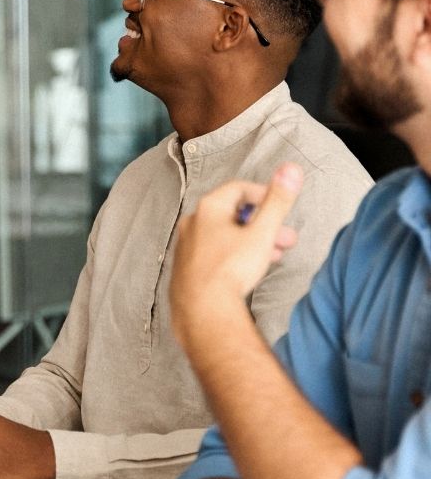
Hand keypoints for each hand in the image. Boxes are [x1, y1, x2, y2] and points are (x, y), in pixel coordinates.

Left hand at [171, 163, 303, 332]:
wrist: (202, 311)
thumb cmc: (231, 269)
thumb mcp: (262, 233)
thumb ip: (278, 201)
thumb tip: (292, 168)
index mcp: (208, 208)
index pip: (239, 188)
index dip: (264, 194)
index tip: (282, 207)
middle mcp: (193, 222)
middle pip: (235, 214)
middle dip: (266, 224)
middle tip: (289, 239)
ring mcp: (187, 244)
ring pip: (227, 235)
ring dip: (255, 241)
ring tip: (277, 255)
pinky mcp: (187, 265)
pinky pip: (216, 251)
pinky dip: (237, 253)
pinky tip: (252, 268)